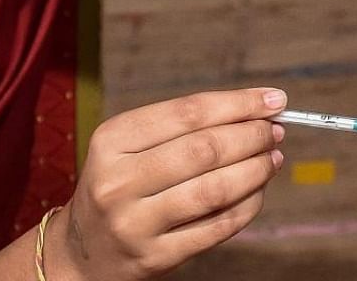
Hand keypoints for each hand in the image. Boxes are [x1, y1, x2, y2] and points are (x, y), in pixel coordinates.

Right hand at [50, 88, 287, 279]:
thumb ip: (183, 127)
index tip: (272, 99)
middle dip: (251, 136)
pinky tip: (258, 191)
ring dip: (256, 170)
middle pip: (204, 150)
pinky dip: (247, 206)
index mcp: (111, 140)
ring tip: (272, 158)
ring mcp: (135, 223)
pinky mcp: (155, 257)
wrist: (82, 252)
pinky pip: (216, 227)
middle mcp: (118, 181)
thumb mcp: (128, 146)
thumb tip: (254, 110)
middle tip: (274, 130)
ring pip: (214, 190)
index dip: (237, 104)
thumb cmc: (118, 186)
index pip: (187, 113)